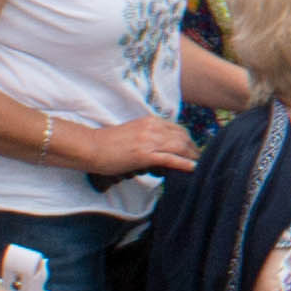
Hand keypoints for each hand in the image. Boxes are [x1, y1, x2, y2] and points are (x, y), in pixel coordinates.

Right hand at [86, 112, 205, 179]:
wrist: (91, 147)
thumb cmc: (108, 143)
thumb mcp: (132, 133)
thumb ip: (147, 137)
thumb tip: (159, 151)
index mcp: (150, 121)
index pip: (177, 129)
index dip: (188, 140)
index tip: (193, 150)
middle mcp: (152, 128)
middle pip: (183, 137)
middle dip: (194, 149)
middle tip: (200, 160)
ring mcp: (149, 141)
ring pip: (179, 147)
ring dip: (192, 157)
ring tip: (200, 166)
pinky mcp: (144, 154)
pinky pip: (170, 158)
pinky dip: (184, 163)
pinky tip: (193, 168)